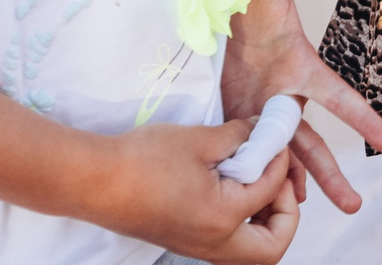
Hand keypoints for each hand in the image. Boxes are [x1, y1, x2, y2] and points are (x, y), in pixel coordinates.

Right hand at [89, 118, 300, 260]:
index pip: (271, 192)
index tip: (275, 138)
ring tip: (259, 180)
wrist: (94, 181)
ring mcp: (197, 248)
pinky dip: (242, 221)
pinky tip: (232, 185)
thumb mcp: (199, 140)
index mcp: (222, 219)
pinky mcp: (184, 242)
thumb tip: (262, 130)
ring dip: (265, 220)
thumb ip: (239, 137)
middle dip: (287, 213)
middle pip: (271, 247)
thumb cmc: (143, 160)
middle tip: (280, 179)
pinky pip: (228, 243)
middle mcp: (213, 243)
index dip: (281, 162)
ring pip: (250, 251)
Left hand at [220, 0, 381, 214]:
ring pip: (285, 154)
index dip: (362, 118)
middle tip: (353, 207)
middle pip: (313, 142)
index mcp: (300, 66)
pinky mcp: (236, 113)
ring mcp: (261, 107)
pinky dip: (262, 173)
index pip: (337, 96)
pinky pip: (251, 150)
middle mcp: (285, 93)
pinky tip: (271, 199)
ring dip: (300, 183)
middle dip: (334, 174)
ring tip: (314, 214)